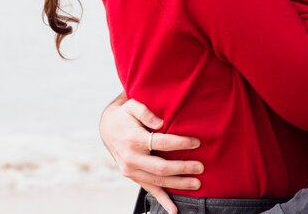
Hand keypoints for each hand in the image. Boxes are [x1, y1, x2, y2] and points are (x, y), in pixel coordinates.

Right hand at [100, 94, 202, 213]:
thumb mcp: (132, 105)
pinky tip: (174, 210)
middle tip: (201, 167)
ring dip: (178, 184)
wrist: (106, 127)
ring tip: (196, 184)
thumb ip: (145, 111)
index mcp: (134, 139)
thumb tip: (160, 122)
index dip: (180, 143)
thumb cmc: (124, 114)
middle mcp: (131, 159)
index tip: (196, 142)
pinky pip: (149, 190)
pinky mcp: (132, 176)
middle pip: (161, 168)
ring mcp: (131, 171)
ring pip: (157, 182)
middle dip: (183, 168)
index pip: (162, 143)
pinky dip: (162, 200)